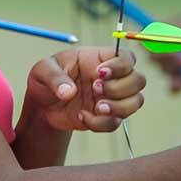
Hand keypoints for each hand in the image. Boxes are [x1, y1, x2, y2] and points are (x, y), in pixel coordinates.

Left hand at [22, 48, 145, 133]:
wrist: (41, 104)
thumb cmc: (45, 79)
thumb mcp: (42, 70)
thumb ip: (54, 77)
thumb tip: (68, 91)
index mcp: (99, 59)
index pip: (127, 57)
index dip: (121, 65)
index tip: (100, 72)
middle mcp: (112, 78)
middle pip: (138, 80)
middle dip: (121, 87)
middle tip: (95, 88)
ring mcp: (112, 98)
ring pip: (136, 102)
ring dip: (119, 107)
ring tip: (97, 107)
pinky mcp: (106, 117)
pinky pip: (115, 123)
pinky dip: (100, 123)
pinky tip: (81, 116)